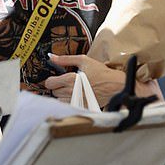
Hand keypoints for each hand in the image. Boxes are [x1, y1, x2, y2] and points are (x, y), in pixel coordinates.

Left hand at [44, 53, 160, 106]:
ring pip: (59, 101)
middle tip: (66, 83)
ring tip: (70, 90)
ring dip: (62, 96)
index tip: (56, 79)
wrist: (115, 86)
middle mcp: (71, 92)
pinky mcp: (81, 108)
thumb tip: (51, 57)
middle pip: (53, 92)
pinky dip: (69, 102)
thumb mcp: (83, 60)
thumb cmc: (101, 73)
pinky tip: (75, 96)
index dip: (51, 80)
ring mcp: (76, 101)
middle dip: (57, 87)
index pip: (49, 83)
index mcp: (70, 79)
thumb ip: (65, 59)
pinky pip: (68, 107)